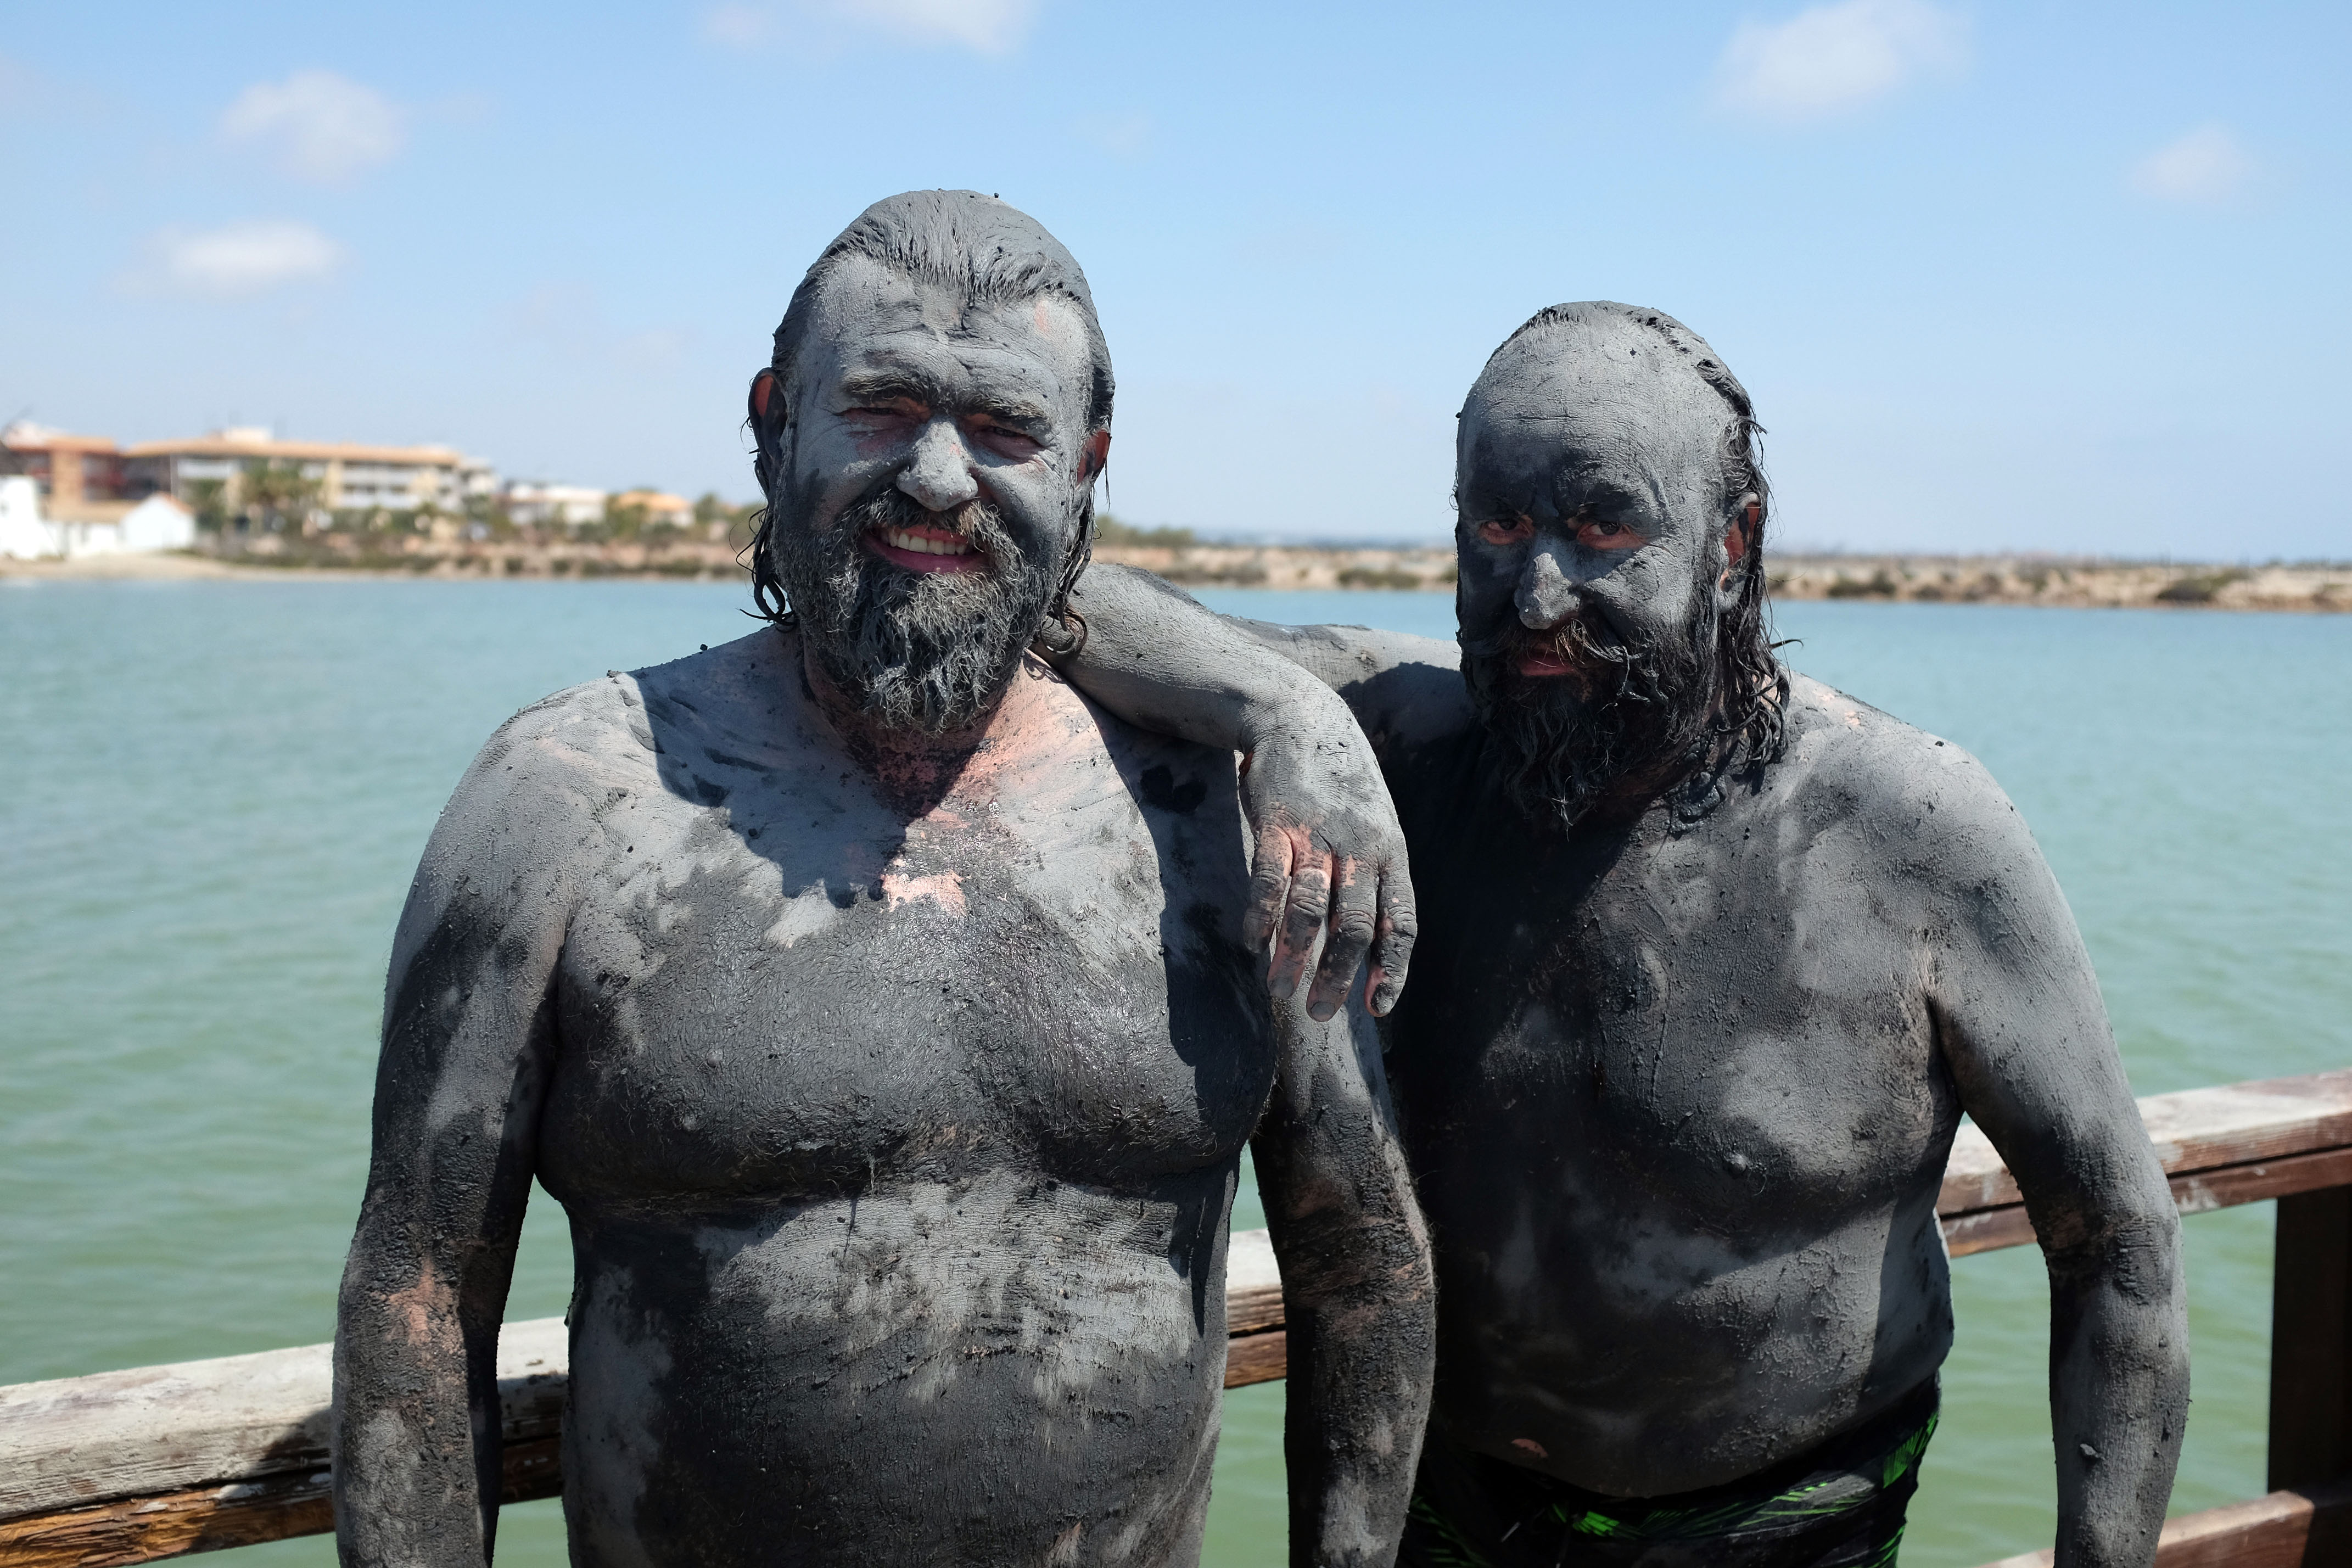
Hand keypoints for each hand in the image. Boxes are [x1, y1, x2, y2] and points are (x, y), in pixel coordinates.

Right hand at [1237, 699, 1416, 1020]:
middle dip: (1338, 976)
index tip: (1377, 1009)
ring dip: (1293, 956)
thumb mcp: (1373, 825)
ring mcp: (1318, 834)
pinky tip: (1252, 943)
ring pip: (1311, 908)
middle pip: (1356, 925)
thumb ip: (1371, 878)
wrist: (1300, 716)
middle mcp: (1361, 847)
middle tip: (1320, 1014)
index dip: (1391, 969)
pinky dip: (1260, 917)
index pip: (1401, 922)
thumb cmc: (1338, 785)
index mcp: (1391, 852)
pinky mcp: (1278, 823)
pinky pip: (1269, 880)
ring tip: (1278, 991)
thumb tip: (1364, 943)